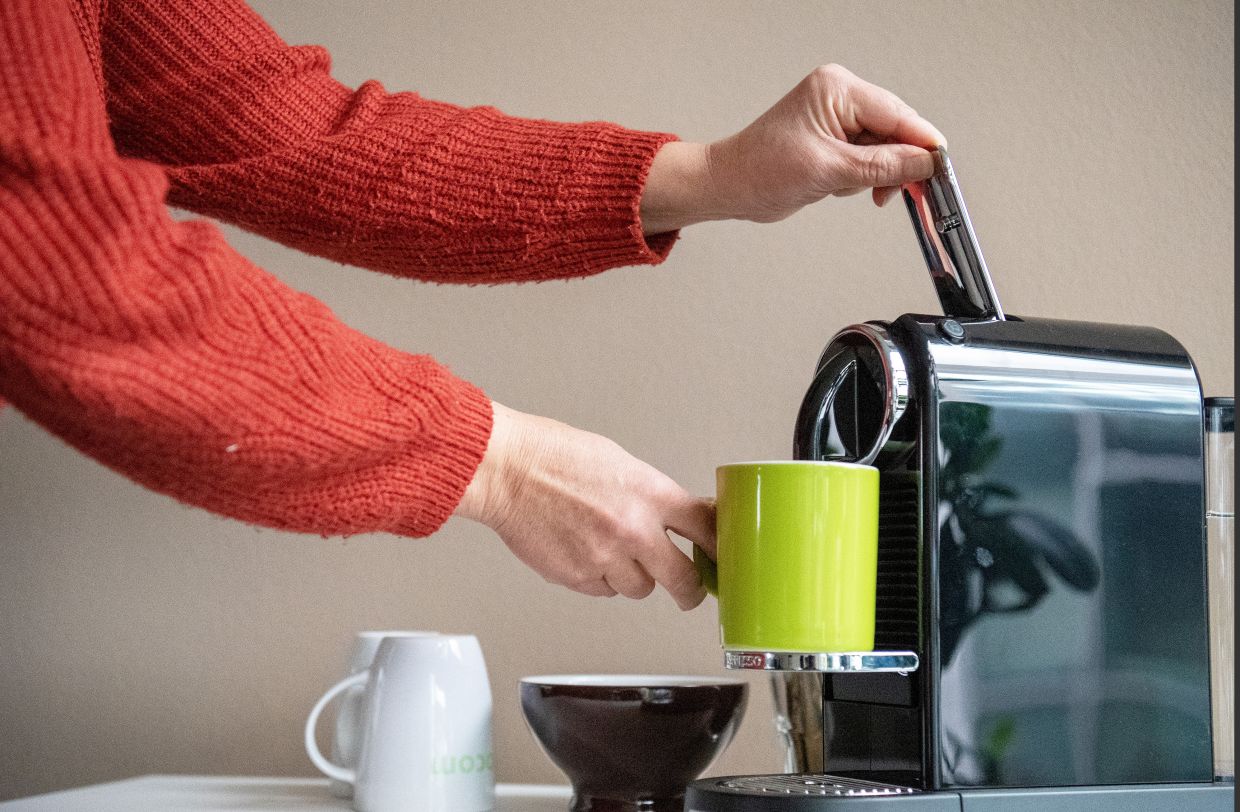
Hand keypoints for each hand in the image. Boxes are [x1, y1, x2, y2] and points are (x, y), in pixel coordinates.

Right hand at [455, 402, 714, 609]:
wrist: (505, 470)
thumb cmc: (552, 456)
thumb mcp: (618, 462)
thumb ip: (651, 494)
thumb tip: (676, 516)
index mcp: (649, 493)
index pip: (705, 528)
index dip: (720, 547)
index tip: (723, 556)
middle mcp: (633, 530)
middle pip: (683, 580)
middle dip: (689, 589)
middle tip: (689, 589)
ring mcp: (605, 558)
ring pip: (640, 589)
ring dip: (635, 577)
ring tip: (615, 552)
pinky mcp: (578, 578)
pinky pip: (604, 591)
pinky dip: (601, 579)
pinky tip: (586, 552)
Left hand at [640, 64, 944, 233]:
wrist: (730, 186)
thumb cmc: (761, 170)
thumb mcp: (829, 171)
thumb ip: (882, 166)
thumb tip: (924, 163)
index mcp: (838, 90)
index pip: (897, 114)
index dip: (921, 144)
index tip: (940, 170)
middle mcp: (840, 97)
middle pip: (896, 129)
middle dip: (895, 163)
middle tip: (895, 191)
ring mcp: (837, 117)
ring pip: (884, 147)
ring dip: (873, 174)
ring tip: (843, 185)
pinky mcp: (834, 138)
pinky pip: (868, 157)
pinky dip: (862, 176)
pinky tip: (842, 186)